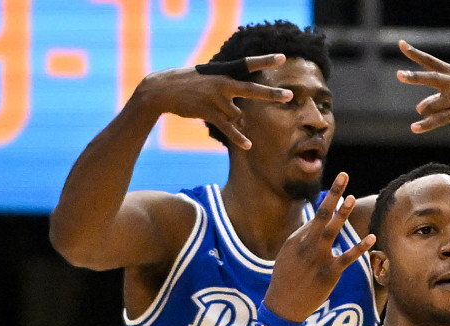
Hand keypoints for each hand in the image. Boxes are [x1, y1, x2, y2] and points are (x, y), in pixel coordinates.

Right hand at [136, 54, 293, 149]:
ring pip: (237, 115)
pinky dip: (238, 137)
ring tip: (238, 131)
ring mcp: (215, 97)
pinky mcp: (208, 112)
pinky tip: (248, 145)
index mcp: (222, 71)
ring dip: (236, 122)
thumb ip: (225, 84)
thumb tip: (240, 107)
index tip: (282, 57)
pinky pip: (228, 127)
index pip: (247, 64)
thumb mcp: (207, 76)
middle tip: (290, 96)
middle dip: (271, 94)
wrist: (160, 90)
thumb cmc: (186, 83)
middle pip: (251, 89)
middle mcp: (221, 83)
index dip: (265, 61)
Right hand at [263, 173, 375, 321]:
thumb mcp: (290, 253)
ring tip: (352, 198)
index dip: (330, 199)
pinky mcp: (329, 273)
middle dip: (333, 195)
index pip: (317, 215)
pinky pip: (346, 258)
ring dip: (342, 214)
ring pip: (332, 232)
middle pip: (322, 215)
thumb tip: (317, 221)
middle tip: (343, 177)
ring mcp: (318, 258)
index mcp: (298, 239)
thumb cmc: (287, 277)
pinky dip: (359, 248)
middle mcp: (307, 245)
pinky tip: (371, 238)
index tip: (340, 183)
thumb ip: (304, 236)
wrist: (283, 305)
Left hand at [395, 41, 449, 133]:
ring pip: (432, 105)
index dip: (415, 53)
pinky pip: (440, 119)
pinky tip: (414, 128)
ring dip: (425, 111)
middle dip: (415, 77)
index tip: (401, 44)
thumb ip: (435, 98)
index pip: (430, 61)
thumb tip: (420, 108)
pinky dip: (426, 124)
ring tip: (423, 115)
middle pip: (431, 77)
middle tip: (399, 74)